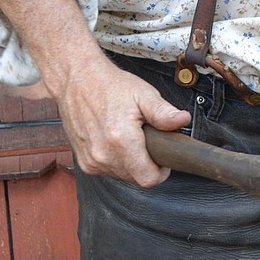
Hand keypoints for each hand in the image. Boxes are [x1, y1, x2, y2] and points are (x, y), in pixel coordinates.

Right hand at [57, 53, 190, 185]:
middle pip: (136, 178)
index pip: (148, 179)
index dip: (161, 172)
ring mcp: (91, 160)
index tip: (163, 159)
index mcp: (121, 140)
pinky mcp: (83, 161)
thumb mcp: (143, 94)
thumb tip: (182, 120)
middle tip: (146, 141)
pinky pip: (107, 171)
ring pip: (122, 176)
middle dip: (146, 164)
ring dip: (130, 163)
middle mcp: (103, 154)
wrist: (77, 80)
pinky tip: (115, 142)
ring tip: (129, 138)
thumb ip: (163, 112)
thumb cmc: (110, 86)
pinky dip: (115, 161)